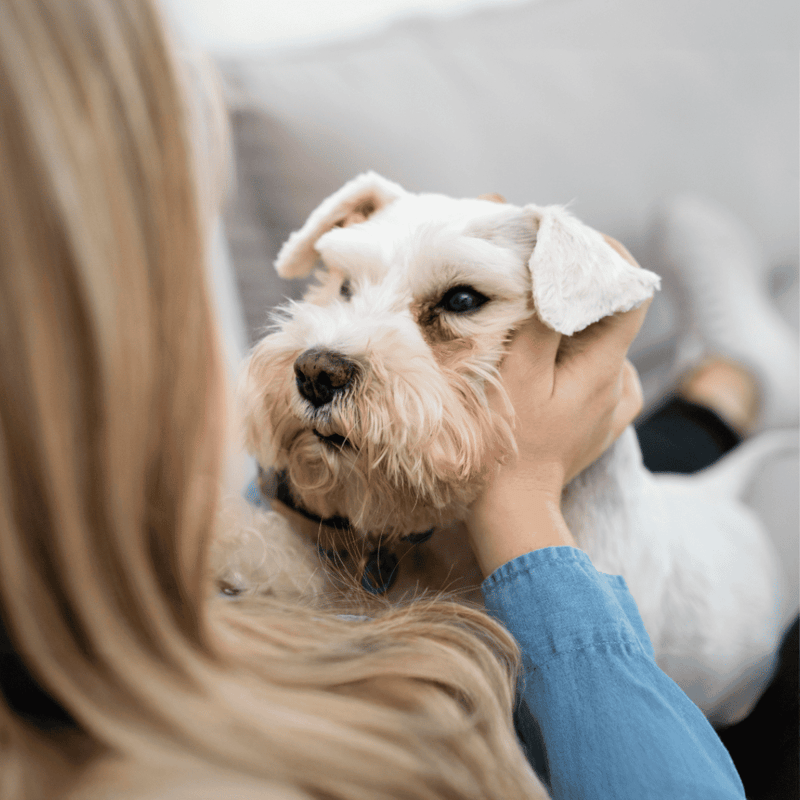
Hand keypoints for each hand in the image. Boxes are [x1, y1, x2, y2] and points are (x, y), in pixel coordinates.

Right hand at [467, 237, 649, 575]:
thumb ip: (540, 319)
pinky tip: (541, 358)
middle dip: (575, 285)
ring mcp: (611, 403)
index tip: (566, 239)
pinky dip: (571, 350)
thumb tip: (551, 270)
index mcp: (606, 368)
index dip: (607, 257)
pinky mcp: (599, 418)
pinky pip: (593, 367)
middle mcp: (620, 382)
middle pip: (611, 313)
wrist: (513, 509)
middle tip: (530, 271)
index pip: (632, 293)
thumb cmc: (508, 444)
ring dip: (569, 319)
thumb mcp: (518, 376)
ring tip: (527, 315)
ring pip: (598, 340)